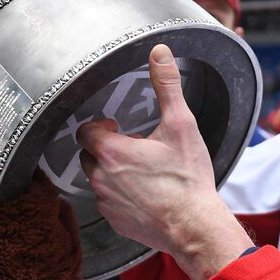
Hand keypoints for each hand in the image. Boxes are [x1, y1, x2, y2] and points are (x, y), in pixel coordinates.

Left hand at [78, 45, 253, 279]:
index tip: (118, 125)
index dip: (100, 125)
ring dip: (112, 171)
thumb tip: (159, 53)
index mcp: (110, 151)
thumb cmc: (187, 178)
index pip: (85, 130)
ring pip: (97, 179)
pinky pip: (109, 202)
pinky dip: (120, 195)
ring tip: (141, 169)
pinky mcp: (115, 221)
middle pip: (88, 154)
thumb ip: (167, 86)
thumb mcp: (181, 125)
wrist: (194, 226)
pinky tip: (144, 192)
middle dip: (105, 147)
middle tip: (132, 146)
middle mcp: (100, 177)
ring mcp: (106, 202)